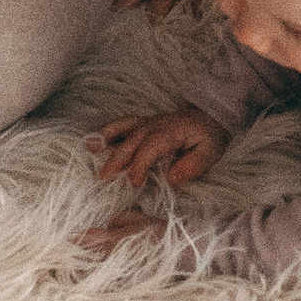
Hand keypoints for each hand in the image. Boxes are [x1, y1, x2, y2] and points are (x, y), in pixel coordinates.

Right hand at [87, 106, 225, 194]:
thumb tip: (171, 178)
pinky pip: (122, 124)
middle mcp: (155, 125)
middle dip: (117, 159)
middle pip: (132, 140)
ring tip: (90, 150)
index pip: (150, 148)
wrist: (210, 117)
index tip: (134, 183)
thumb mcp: (209, 154)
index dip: (140, 165)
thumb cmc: (208, 138)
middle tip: (103, 178)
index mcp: (170, 132)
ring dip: (106, 141)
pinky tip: (92, 139)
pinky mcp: (141, 124)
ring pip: (123, 130)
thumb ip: (192, 166)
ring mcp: (146, 123)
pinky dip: (107, 130)